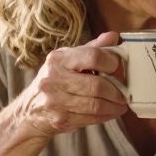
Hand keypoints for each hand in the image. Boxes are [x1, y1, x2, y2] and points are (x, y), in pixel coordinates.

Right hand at [14, 31, 129, 138]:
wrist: (30, 110)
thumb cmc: (56, 80)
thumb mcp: (68, 60)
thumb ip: (92, 48)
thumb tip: (113, 36)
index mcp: (59, 59)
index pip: (93, 56)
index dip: (112, 62)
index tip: (119, 68)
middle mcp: (54, 79)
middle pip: (97, 85)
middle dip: (116, 91)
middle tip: (125, 93)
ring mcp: (55, 101)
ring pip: (96, 105)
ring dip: (114, 106)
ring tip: (122, 103)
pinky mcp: (60, 119)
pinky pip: (91, 118)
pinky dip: (106, 116)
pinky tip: (112, 111)